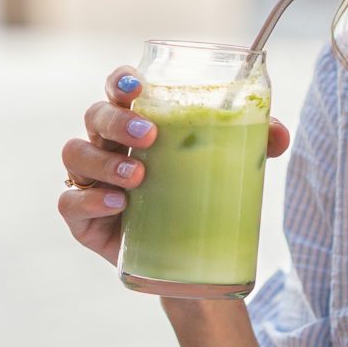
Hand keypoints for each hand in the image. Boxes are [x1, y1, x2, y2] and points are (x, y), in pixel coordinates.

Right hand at [58, 66, 290, 265]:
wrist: (187, 265)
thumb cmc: (198, 199)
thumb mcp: (227, 169)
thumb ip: (253, 145)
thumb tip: (278, 134)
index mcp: (137, 125)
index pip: (119, 90)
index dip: (121, 81)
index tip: (137, 85)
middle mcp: (107, 146)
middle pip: (95, 117)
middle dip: (117, 121)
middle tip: (149, 135)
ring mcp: (90, 181)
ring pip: (76, 154)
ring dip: (104, 162)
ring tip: (138, 178)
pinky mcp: (82, 219)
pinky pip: (69, 203)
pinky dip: (89, 201)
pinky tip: (116, 204)